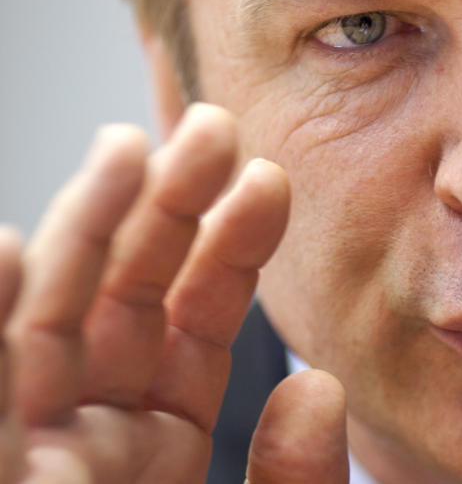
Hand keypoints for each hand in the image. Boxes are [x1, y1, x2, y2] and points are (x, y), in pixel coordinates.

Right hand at [0, 104, 347, 482]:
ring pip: (51, 317)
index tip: (270, 180)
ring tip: (127, 148)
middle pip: (124, 296)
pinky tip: (8, 250)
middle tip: (214, 126)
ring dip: (86, 228)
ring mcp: (34, 448)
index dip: (232, 247)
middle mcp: (91, 433)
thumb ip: (295, 479)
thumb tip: (318, 389)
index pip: (195, 323)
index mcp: (159, 445)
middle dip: (164, 206)